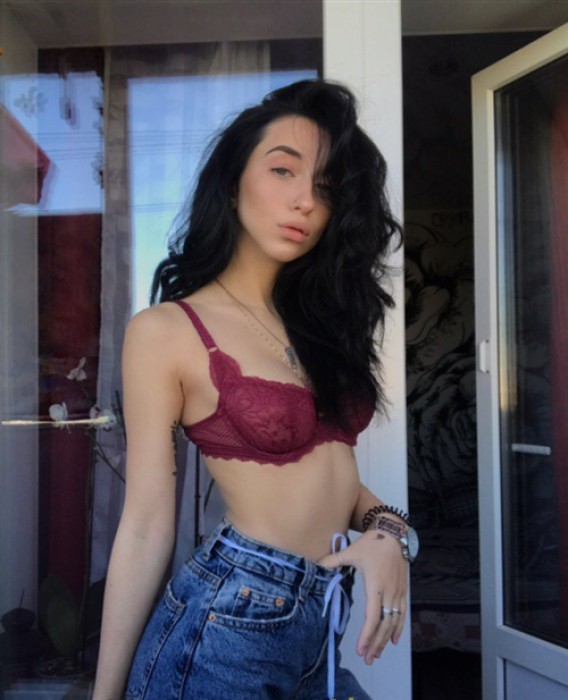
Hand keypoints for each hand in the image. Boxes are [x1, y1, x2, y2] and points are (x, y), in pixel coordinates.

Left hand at [318, 528, 407, 664]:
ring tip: (377, 654)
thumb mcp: (351, 551)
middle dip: (375, 643)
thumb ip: (334, 560)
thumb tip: (316, 565)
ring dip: (385, 640)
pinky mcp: (403, 591)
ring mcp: (398, 593)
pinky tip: (393, 640)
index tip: (361, 649)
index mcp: (375, 585)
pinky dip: (398, 628)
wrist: (393, 533)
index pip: (372, 616)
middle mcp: (389, 592)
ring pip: (393, 622)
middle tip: (367, 659)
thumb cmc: (372, 543)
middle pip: (384, 624)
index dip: (367, 635)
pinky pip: (402, 614)